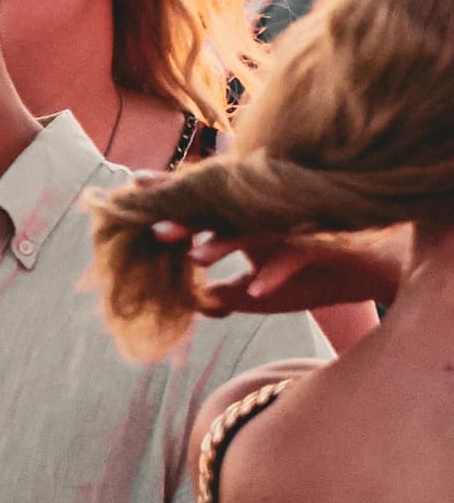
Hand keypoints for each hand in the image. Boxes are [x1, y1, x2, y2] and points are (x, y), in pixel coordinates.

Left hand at [150, 220, 404, 316]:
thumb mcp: (260, 296)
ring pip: (255, 232)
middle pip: (220, 214)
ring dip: (225, 244)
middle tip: (153, 227)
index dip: (170, 203)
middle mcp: (265, 222)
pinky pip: (296, 257)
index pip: (202, 210)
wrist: (370, 275)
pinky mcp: (322, 246)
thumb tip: (194, 308)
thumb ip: (226, 297)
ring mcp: (293, 230)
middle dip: (187, 218)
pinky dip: (277, 273)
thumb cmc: (314, 277)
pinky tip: (259, 290)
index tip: (132, 194)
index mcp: (246, 226)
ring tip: (196, 257)